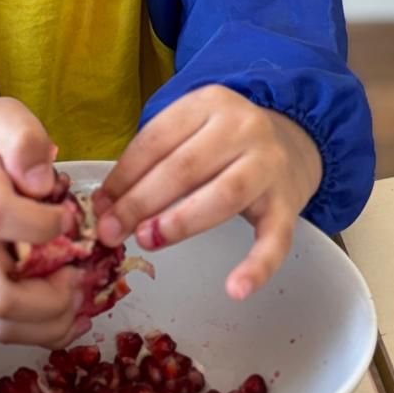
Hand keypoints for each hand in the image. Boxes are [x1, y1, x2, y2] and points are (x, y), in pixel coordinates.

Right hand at [0, 95, 88, 346]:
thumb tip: (41, 179)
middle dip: (51, 298)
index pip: (2, 218)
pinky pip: (3, 327)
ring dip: (50, 323)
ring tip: (80, 295)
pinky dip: (42, 330)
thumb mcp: (2, 115)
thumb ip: (23, 138)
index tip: (68, 215)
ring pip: (0, 323)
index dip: (46, 224)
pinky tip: (71, 310)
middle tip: (79, 274)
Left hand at [92, 85, 321, 299]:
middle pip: (184, 168)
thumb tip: (105, 206)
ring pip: (224, 195)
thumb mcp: (187, 134)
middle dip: (141, 202)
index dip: (123, 176)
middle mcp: (242, 127)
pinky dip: (257, 266)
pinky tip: (236, 289)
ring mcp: (268, 164)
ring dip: (181, 222)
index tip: (100, 206)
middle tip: (111, 232)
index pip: (156, 140)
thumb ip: (149, 162)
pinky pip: (275, 238)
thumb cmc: (222, 142)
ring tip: (147, 241)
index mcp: (208, 103)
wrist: (293, 140)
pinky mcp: (287, 203)